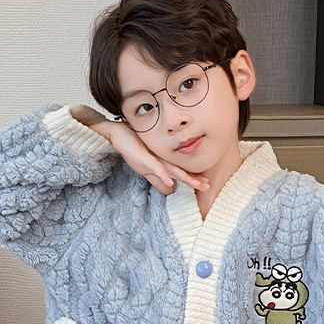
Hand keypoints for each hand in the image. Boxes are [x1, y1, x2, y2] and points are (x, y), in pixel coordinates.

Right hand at [96, 120, 210, 195]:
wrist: (115, 132)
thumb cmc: (130, 147)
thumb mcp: (145, 167)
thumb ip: (157, 179)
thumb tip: (170, 190)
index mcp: (162, 162)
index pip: (179, 172)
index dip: (192, 178)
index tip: (204, 183)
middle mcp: (160, 160)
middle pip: (180, 171)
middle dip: (193, 179)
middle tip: (207, 185)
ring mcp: (153, 158)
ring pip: (172, 169)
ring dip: (184, 177)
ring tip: (196, 184)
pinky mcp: (143, 157)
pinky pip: (155, 167)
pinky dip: (163, 175)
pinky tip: (170, 182)